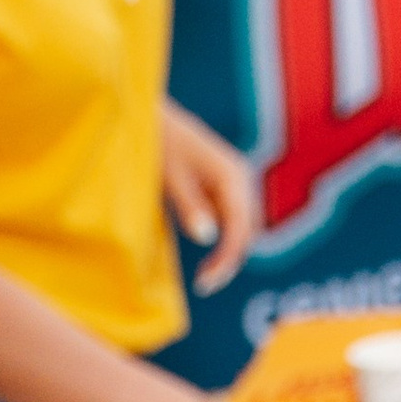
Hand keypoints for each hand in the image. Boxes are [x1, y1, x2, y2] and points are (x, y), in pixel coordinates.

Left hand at [161, 99, 261, 293]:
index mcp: (233, 176)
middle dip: (230, 260)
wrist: (152, 116)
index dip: (226, 260)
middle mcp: (241, 179)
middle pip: (248, 232)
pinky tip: (204, 254)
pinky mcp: (224, 186)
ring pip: (242, 228)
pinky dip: (221, 239)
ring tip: (203, 276)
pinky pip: (230, 220)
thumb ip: (189, 205)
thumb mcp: (170, 176)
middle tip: (203, 285)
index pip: (239, 229)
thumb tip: (207, 237)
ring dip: (227, 252)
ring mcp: (235, 182)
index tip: (205, 283)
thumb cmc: (158, 143)